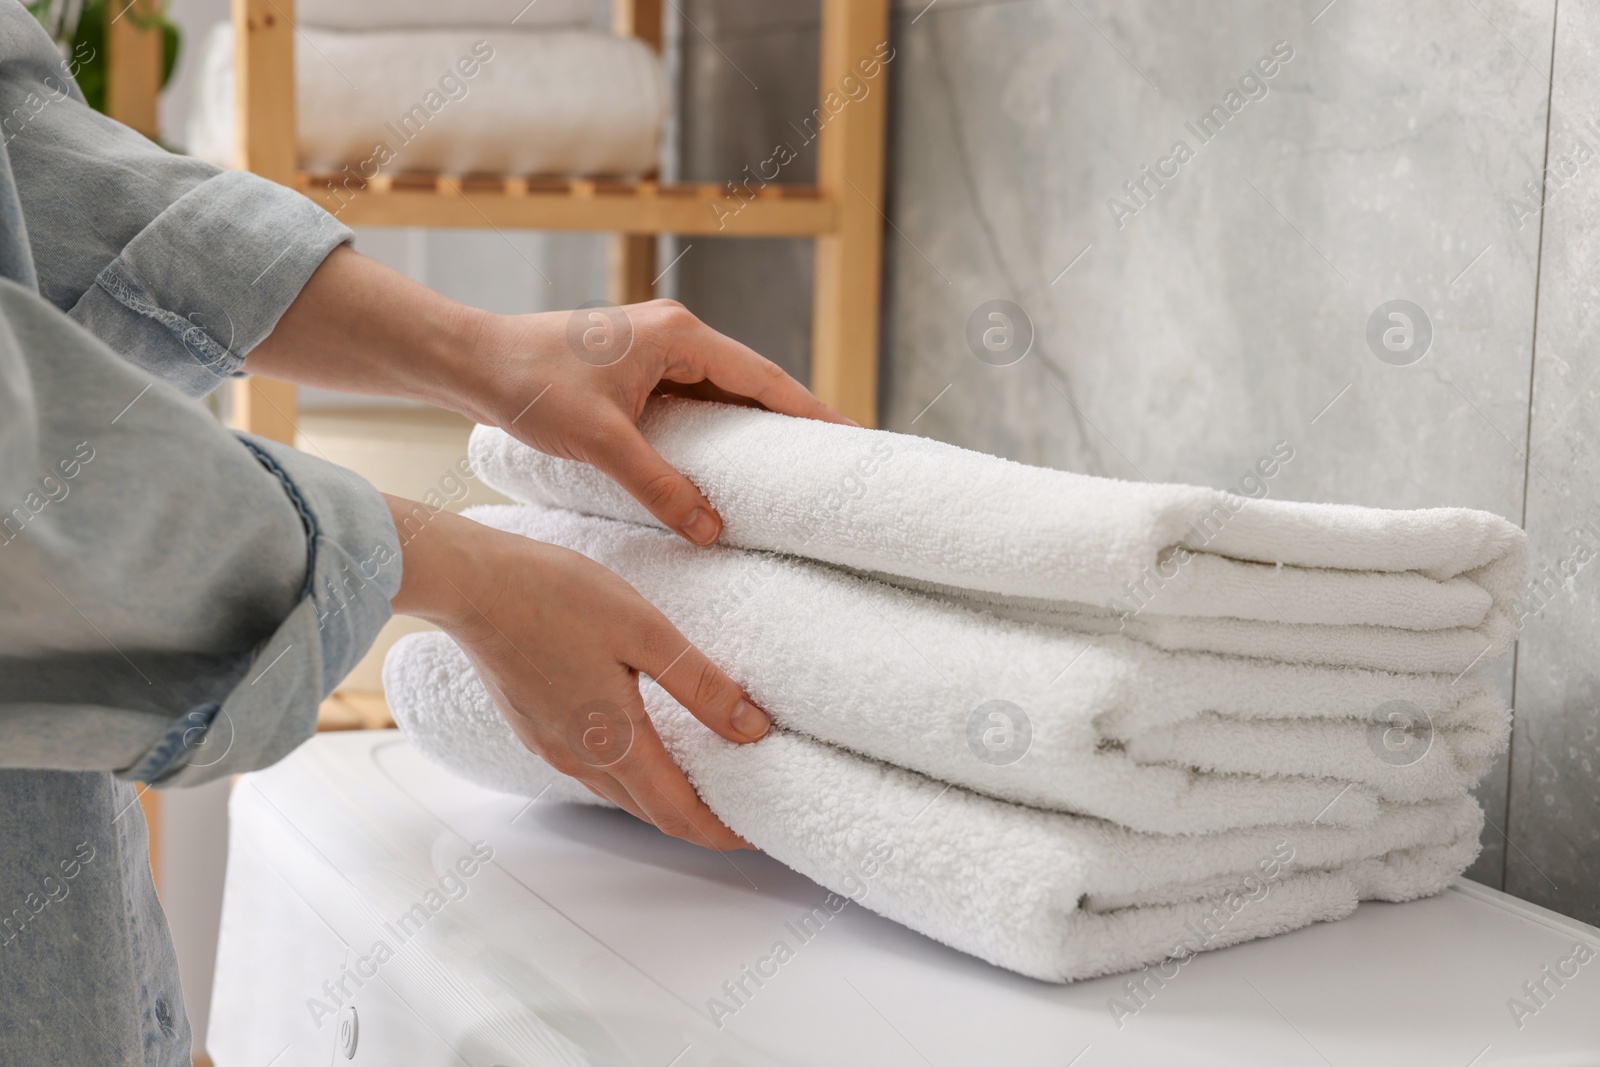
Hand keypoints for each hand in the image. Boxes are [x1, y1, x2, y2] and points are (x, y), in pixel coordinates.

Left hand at [246, 249, 853, 545]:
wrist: (471, 362)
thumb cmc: (530, 386)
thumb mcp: (600, 442)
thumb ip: (659, 485)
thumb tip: (713, 529)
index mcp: (678, 335)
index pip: (763, 377)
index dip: (809, 411)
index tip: (851, 437)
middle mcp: (673, 334)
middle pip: (750, 382)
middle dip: (791, 421)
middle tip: (836, 461)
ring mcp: (654, 350)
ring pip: (721, 392)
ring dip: (753, 426)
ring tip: (794, 467)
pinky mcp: (634, 369)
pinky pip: (692, 400)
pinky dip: (716, 429)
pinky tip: (729, 462)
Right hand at [388, 498, 766, 849]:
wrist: (471, 584)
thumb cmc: (556, 597)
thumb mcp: (645, 631)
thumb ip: (701, 684)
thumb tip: (752, 729)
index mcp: (614, 742)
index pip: (680, 813)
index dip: (722, 831)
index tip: (757, 835)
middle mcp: (580, 758)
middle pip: (651, 813)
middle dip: (699, 822)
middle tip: (739, 813)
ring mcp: (550, 745)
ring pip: (620, 793)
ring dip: (664, 799)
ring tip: (702, 782)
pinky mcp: (533, 725)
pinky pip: (593, 769)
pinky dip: (631, 775)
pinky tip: (643, 746)